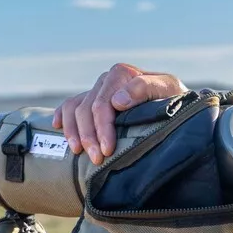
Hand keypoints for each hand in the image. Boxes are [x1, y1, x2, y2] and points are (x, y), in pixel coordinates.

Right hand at [52, 64, 188, 164]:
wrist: (175, 101)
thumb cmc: (173, 98)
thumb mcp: (168, 90)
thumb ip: (145, 89)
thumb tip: (118, 100)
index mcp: (123, 74)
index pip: (103, 103)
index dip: (102, 128)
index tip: (107, 149)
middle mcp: (107, 79)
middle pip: (86, 109)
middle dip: (89, 136)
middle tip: (97, 159)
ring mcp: (98, 89)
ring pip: (73, 108)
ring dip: (73, 132)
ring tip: (79, 152)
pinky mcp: (92, 99)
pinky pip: (69, 105)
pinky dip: (61, 116)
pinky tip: (57, 127)